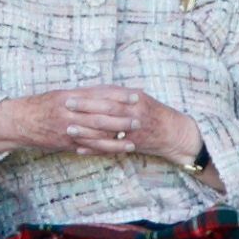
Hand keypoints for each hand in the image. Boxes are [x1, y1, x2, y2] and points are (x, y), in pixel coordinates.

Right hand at [0, 87, 202, 164]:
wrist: (18, 120)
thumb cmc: (42, 105)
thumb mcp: (62, 94)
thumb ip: (84, 94)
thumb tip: (107, 92)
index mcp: (70, 96)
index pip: (99, 96)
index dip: (119, 97)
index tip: (136, 97)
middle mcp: (69, 112)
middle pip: (100, 116)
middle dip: (122, 120)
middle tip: (141, 120)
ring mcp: (66, 129)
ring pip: (95, 135)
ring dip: (116, 140)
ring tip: (133, 142)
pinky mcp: (64, 143)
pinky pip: (86, 148)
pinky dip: (101, 151)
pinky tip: (114, 153)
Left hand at [57, 86, 203, 164]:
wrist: (173, 132)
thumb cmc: (153, 112)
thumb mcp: (139, 97)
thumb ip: (118, 94)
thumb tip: (94, 88)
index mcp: (134, 99)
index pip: (107, 97)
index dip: (88, 97)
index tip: (70, 96)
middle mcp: (133, 114)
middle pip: (104, 112)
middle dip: (84, 111)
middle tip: (65, 109)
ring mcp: (132, 132)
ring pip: (106, 132)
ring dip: (86, 132)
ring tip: (68, 130)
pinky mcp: (132, 145)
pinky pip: (110, 148)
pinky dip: (94, 149)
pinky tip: (80, 149)